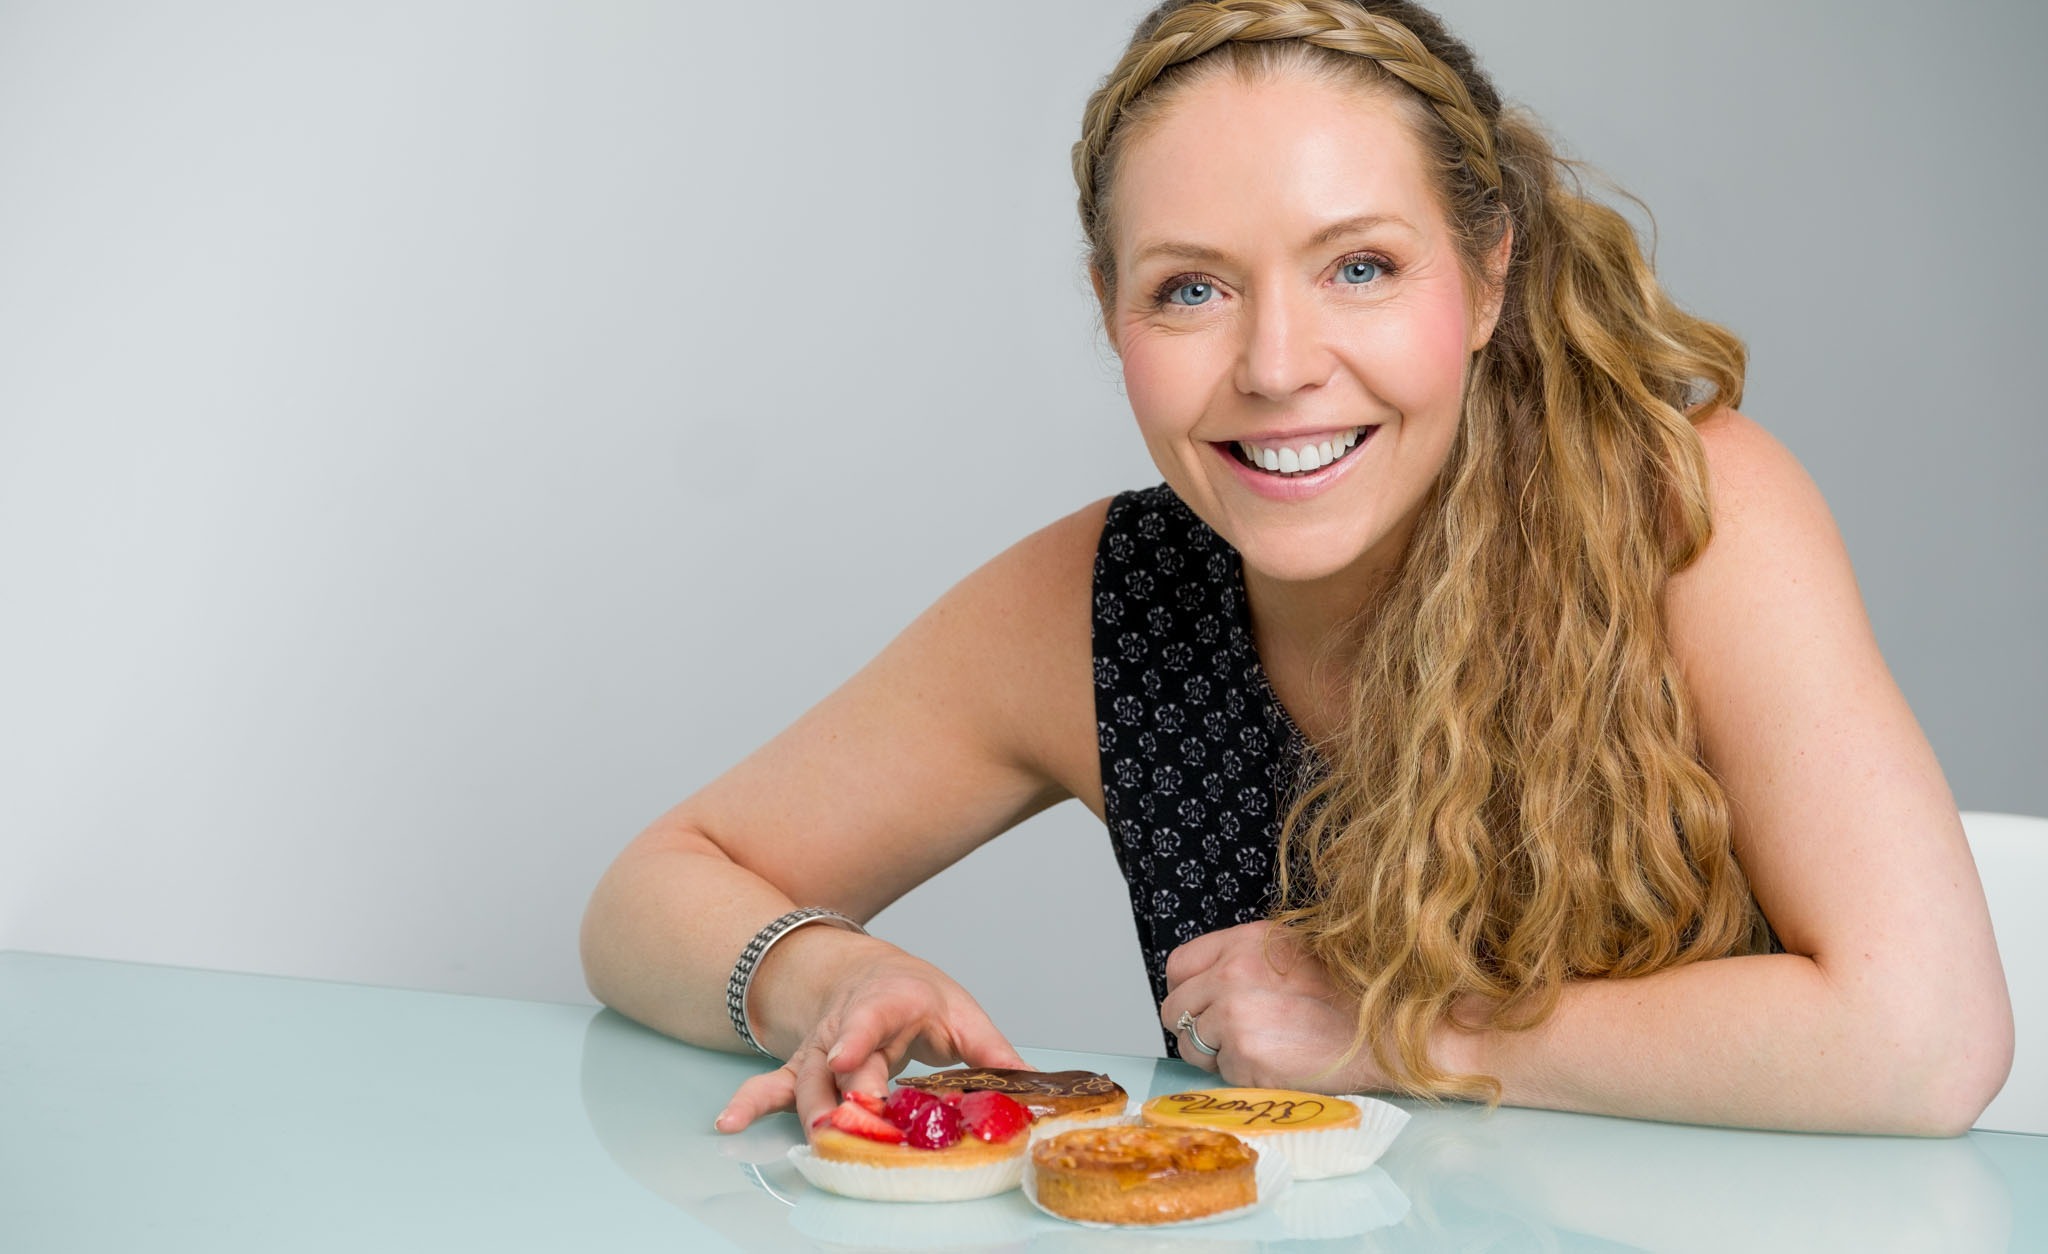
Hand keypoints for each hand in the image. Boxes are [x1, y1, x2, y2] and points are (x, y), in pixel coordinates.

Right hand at [714, 940, 1026, 1133]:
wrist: (870, 973)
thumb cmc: (918, 995)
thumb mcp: (962, 1013)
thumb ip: (993, 1052)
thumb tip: (1032, 1085)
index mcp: (889, 1002)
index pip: (870, 1018)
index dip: (859, 1039)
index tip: (849, 1061)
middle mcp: (846, 1025)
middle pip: (836, 1062)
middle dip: (841, 1094)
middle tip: (846, 1124)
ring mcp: (820, 1048)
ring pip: (806, 1079)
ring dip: (809, 1110)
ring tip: (817, 1139)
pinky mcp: (806, 1069)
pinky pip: (775, 1086)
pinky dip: (750, 1104)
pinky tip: (729, 1123)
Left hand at [1159, 920, 1387, 1092]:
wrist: (1385, 1032)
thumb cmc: (1346, 996)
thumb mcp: (1293, 952)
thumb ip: (1244, 960)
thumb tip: (1206, 984)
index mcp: (1243, 943)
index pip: (1178, 966)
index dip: (1185, 990)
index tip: (1200, 1006)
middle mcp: (1232, 974)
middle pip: (1175, 1009)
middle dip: (1195, 1028)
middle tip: (1230, 1037)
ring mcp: (1236, 1016)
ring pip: (1190, 1046)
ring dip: (1215, 1056)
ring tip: (1259, 1050)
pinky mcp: (1246, 1055)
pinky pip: (1220, 1073)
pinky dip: (1241, 1075)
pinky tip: (1276, 1064)